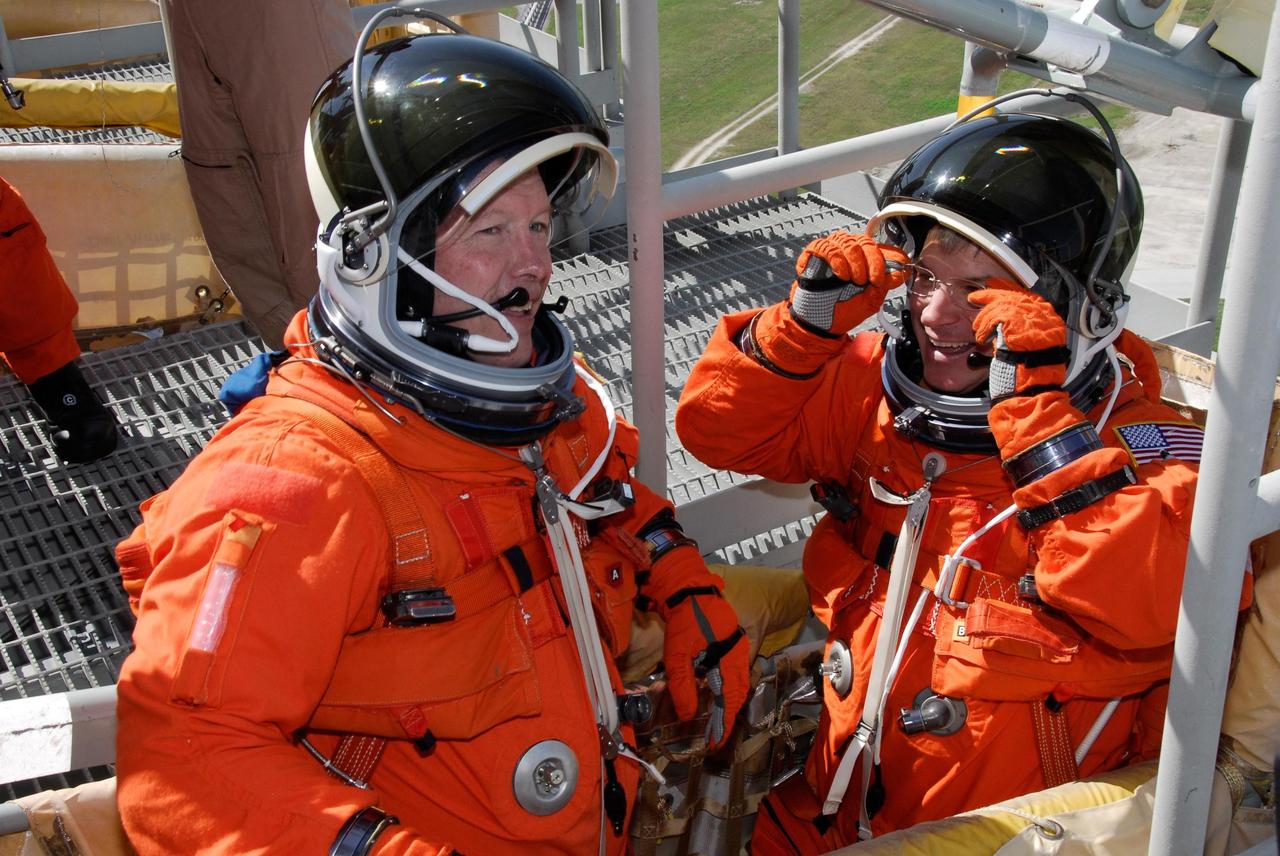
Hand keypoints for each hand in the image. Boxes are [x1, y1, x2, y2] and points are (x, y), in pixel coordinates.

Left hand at [663, 593, 748, 747]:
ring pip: (734, 685)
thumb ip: (682, 685)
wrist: (687, 587)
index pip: (730, 698)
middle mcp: (738, 655)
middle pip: (736, 694)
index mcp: (731, 657)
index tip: (717, 741)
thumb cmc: (683, 618)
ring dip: (724, 706)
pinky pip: (729, 674)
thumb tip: (688, 716)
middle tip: (714, 739)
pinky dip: (722, 691)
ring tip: (713, 725)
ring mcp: (735, 649)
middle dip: (725, 718)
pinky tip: (711, 699)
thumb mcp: (677, 654)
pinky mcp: (728, 645)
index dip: (724, 722)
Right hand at [789, 232, 907, 335]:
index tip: (893, 272)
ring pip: (848, 242)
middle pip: (866, 242)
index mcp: (866, 261)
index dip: (892, 257)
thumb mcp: (870, 301)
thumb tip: (901, 271)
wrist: (819, 325)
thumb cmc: (843, 312)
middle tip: (870, 280)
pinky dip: (837, 260)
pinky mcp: (814, 254)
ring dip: (855, 262)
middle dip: (873, 261)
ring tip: (853, 281)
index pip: (883, 248)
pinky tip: (840, 275)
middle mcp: (850, 252)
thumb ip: (884, 285)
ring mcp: (832, 251)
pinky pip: (827, 247)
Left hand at [970, 286, 1069, 398]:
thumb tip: (1005, 323)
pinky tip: (981, 338)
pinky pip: (993, 317)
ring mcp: (1031, 317)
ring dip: (984, 318)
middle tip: (975, 296)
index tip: (995, 287)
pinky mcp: (1015, 322)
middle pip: (1014, 295)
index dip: (1009, 291)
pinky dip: (984, 327)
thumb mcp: (1032, 349)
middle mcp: (1044, 315)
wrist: (1033, 386)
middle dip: (991, 295)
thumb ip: (1023, 332)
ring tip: (978, 329)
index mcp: (1050, 321)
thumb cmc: (1031, 374)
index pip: (1028, 297)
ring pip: (1001, 304)